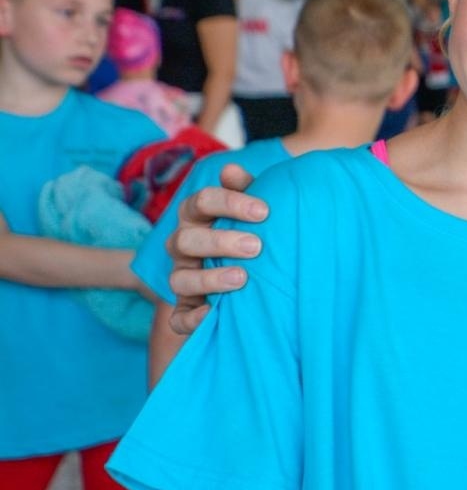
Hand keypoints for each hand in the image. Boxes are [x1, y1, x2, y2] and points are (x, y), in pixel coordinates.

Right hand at [167, 164, 264, 335]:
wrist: (263, 264)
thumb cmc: (257, 227)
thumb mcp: (254, 207)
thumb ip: (245, 189)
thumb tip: (230, 170)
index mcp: (197, 216)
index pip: (201, 202)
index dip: (230, 203)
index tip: (264, 211)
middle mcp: (184, 245)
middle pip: (186, 240)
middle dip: (219, 242)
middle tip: (256, 246)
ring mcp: (183, 276)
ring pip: (179, 279)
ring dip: (209, 279)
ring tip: (242, 278)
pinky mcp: (187, 307)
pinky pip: (178, 318)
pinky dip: (190, 319)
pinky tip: (212, 315)